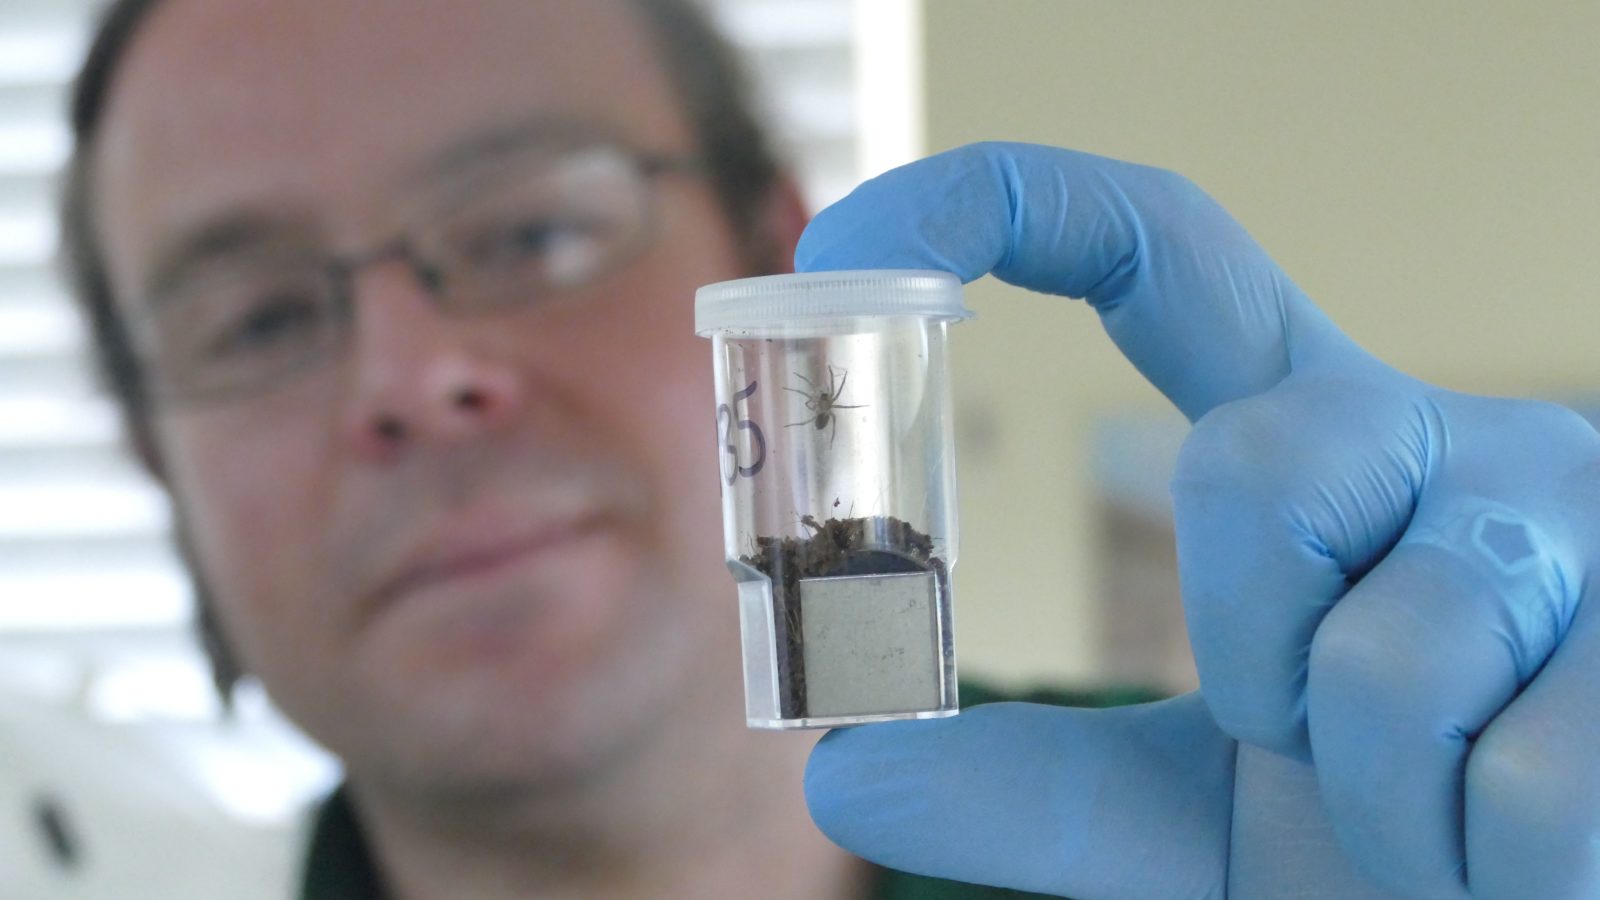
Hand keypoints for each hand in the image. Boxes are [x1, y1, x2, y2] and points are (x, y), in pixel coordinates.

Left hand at [795, 142, 1599, 898]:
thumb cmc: (1379, 839)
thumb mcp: (1197, 809)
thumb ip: (1043, 784)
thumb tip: (847, 771)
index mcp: (1309, 447)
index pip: (1156, 251)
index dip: (995, 208)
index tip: (853, 243)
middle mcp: (1436, 439)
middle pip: (1254, 463)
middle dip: (1257, 657)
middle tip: (1314, 743)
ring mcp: (1567, 519)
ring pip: (1387, 653)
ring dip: (1380, 802)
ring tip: (1442, 824)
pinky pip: (1524, 780)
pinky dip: (1489, 870)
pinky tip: (1527, 859)